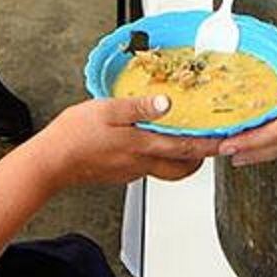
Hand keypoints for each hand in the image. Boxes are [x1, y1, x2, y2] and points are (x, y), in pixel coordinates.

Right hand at [22, 96, 220, 188]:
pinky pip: (147, 167)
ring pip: (165, 169)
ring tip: (183, 143)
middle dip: (200, 159)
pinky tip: (148, 144)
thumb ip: (139, 107)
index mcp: (141, 146)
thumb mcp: (107, 110)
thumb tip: (167, 103)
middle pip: (181, 168)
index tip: (225, 142)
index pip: (185, 148)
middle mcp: (140, 163)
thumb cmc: (73, 137)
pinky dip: (157, 157)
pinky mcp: (118, 173)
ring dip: (180, 159)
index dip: (208, 146)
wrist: (51, 163)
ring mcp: (129, 171)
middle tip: (210, 147)